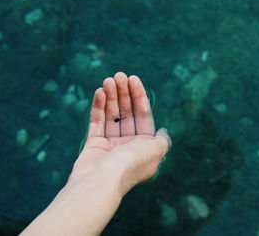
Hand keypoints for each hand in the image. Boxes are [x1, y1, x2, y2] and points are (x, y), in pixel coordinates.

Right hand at [68, 72, 170, 194]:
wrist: (99, 184)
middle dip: (124, 93)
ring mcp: (111, 145)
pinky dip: (99, 107)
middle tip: (118, 75)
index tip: (133, 79)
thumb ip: (161, 140)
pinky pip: (97, 122)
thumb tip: (164, 131)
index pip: (144, 116)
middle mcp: (129, 145)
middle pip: (127, 113)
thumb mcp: (154, 151)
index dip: (139, 96)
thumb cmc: (129, 166)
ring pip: (112, 115)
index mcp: (145, 147)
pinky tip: (100, 92)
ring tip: (108, 80)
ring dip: (111, 96)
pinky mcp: (94, 145)